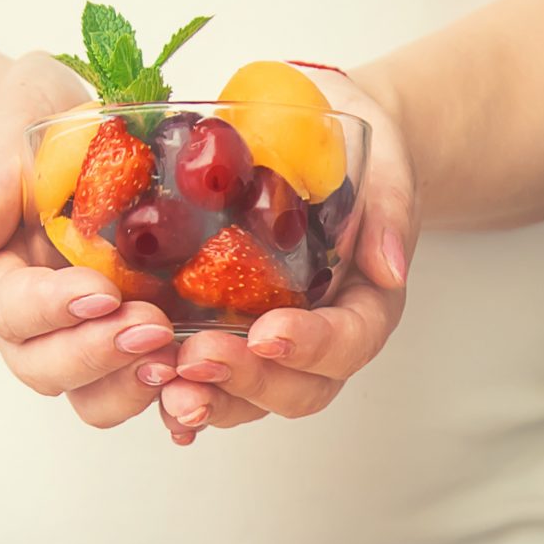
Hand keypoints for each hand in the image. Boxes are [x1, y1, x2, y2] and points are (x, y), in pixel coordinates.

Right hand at [0, 52, 176, 428]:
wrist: (62, 134)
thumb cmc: (29, 121)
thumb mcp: (11, 113)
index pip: (9, 309)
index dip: (52, 309)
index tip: (99, 292)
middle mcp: (30, 321)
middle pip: (46, 367)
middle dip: (98, 355)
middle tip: (152, 328)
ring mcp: (80, 336)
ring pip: (91, 394)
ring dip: (132, 385)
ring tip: (178, 359)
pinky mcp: (128, 338)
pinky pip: (140, 384)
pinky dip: (169, 393)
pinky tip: (203, 380)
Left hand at [159, 66, 414, 444]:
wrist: (318, 146)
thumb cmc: (356, 158)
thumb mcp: (385, 164)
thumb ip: (390, 211)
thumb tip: (392, 267)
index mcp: (366, 304)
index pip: (349, 341)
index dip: (311, 347)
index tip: (267, 333)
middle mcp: (323, 339)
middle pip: (299, 388)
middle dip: (248, 379)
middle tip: (198, 357)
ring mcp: (276, 347)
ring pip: (252, 398)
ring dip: (211, 398)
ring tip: (167, 382)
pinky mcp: (233, 339)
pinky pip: (213, 382)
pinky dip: (184, 392)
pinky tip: (150, 389)